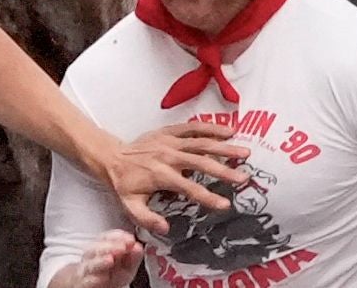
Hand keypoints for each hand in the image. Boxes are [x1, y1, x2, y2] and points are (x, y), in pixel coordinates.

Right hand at [54, 231, 143, 287]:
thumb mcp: (127, 265)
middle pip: (97, 248)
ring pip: (90, 264)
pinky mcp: (84, 283)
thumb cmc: (112, 274)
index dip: (118, 236)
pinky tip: (103, 277)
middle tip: (123, 247)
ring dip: (100, 261)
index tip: (130, 239)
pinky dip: (94, 279)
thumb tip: (138, 247)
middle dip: (110, 246)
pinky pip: (87, 280)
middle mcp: (92, 257)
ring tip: (110, 260)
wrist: (95, 287)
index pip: (107, 237)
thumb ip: (134, 256)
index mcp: (102, 247)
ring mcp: (86, 270)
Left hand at [101, 123, 249, 234]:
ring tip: (244, 151)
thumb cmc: (125, 184)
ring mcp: (170, 141)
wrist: (112, 157)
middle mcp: (169, 156)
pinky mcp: (170, 131)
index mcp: (161, 176)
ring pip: (201, 142)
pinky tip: (229, 130)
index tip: (225, 204)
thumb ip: (148, 218)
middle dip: (224, 170)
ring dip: (224, 146)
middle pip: (201, 162)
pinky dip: (211, 127)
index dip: (208, 197)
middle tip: (244, 177)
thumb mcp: (130, 206)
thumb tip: (166, 228)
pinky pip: (193, 127)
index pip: (190, 188)